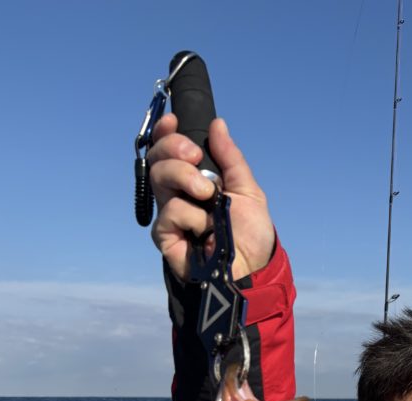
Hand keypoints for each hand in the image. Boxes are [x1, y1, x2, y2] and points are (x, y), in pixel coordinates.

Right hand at [147, 114, 274, 281]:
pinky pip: (170, 210)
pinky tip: (206, 231)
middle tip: (196, 156)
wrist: (252, 268)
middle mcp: (177, 194)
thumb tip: (217, 124)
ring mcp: (169, 214)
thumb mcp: (248, 190)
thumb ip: (231, 158)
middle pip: (159, 158)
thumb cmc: (250, 235)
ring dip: (188, 179)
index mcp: (194, 180)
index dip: (165, 133)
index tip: (172, 121)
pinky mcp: (165, 236)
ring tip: (209, 198)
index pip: (169, 151)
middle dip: (175, 148)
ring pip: (160, 177)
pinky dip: (193, 216)